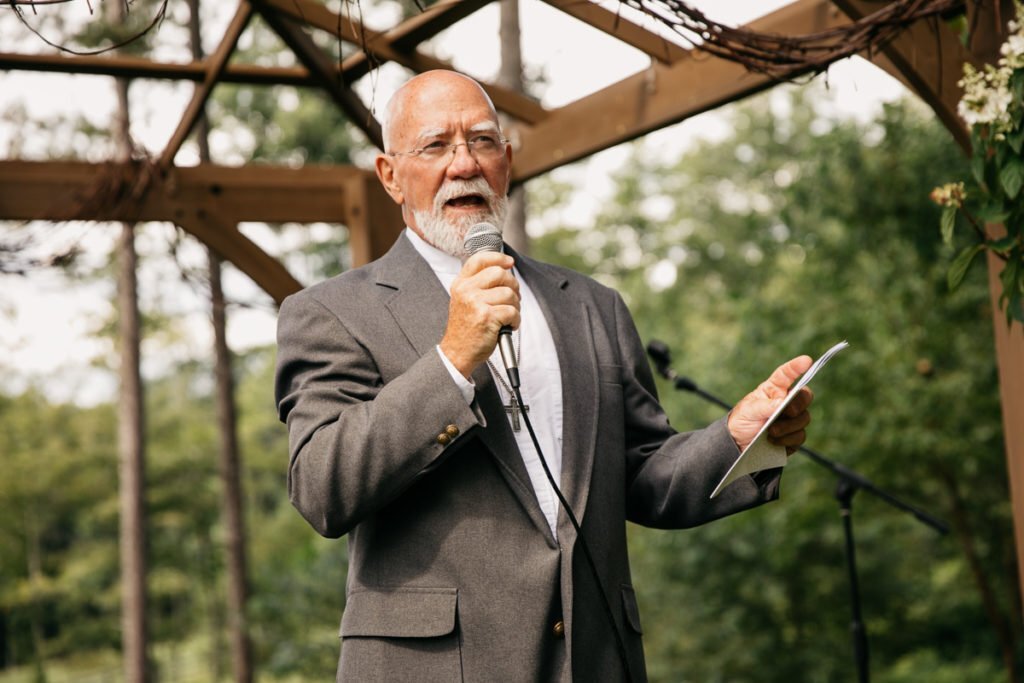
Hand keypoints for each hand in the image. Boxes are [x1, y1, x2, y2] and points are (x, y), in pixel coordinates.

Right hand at [440, 251, 519, 378]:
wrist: (457, 352)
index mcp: (461, 284)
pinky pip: (512, 311)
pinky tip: (509, 325)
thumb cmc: (466, 328)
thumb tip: (505, 269)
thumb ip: (478, 284)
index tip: (509, 263)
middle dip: (513, 286)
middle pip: (500, 273)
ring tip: (509, 316)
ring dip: (516, 306)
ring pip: (509, 293)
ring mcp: (476, 303)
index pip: (480, 259)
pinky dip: (516, 320)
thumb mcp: (464, 300)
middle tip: (512, 298)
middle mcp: (466, 290)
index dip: (498, 258)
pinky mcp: (487, 317)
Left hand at [727, 356, 813, 454]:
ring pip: (804, 418)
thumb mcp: (748, 410)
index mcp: (773, 389)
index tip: (806, 360)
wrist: (738, 444)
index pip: (786, 374)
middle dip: (798, 404)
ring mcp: (791, 419)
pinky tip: (774, 441)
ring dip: (789, 426)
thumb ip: (764, 406)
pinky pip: (800, 436)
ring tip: (771, 432)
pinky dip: (788, 439)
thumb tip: (782, 403)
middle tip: (787, 412)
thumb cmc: (742, 420)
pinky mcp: (793, 436)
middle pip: (804, 397)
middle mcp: (786, 401)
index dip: (796, 367)